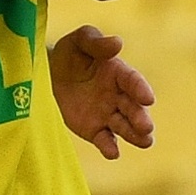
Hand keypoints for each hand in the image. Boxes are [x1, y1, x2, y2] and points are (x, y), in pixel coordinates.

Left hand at [49, 25, 153, 158]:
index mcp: (118, 73)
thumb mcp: (78, 41)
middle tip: (146, 127)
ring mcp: (108, 115)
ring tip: (144, 141)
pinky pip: (104, 140)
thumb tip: (117, 43)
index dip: (141, 89)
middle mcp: (118, 96)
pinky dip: (109, 147)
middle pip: (134, 108)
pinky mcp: (94, 130)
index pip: (133, 81)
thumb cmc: (69, 53)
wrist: (47, 73)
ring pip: (125, 127)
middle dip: (141, 117)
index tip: (148, 98)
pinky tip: (112, 153)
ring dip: (134, 135)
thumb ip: (96, 41)